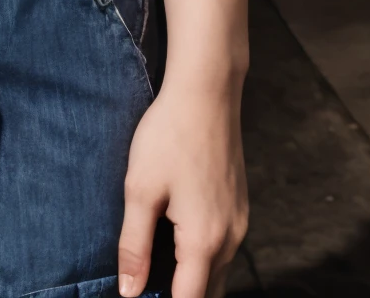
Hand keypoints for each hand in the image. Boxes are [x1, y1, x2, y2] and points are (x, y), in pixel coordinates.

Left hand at [118, 80, 247, 297]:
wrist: (207, 92)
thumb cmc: (169, 136)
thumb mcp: (140, 189)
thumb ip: (134, 246)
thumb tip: (129, 292)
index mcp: (204, 241)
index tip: (141, 294)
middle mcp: (230, 240)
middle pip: (207, 293)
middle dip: (180, 296)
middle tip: (148, 284)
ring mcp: (240, 223)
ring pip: (218, 273)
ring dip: (192, 281)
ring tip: (158, 269)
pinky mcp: (240, 207)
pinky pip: (224, 250)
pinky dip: (203, 260)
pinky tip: (176, 241)